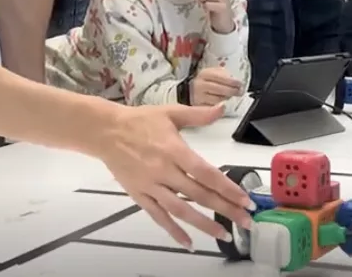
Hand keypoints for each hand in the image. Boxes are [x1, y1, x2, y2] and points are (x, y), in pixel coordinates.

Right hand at [96, 103, 255, 249]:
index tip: (245, 200)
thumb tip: (222, 108)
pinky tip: (188, 243)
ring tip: (223, 234)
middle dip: (225, 209)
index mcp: (174, 150)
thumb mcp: (170, 112)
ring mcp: (151, 186)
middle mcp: (164, 171)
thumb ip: (198, 114)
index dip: (227, 188)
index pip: (205, 173)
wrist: (106, 131)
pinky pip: (158, 217)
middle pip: (199, 194)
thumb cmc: (140, 120)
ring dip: (204, 224)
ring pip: (181, 210)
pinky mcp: (140, 196)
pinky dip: (173, 231)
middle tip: (246, 221)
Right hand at [191, 67, 243, 105]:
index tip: (240, 84)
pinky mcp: (199, 106)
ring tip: (231, 96)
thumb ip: (223, 73)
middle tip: (240, 92)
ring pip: (218, 100)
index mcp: (205, 74)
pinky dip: (221, 106)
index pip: (220, 77)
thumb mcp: (212, 73)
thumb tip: (234, 78)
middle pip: (220, 89)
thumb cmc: (205, 81)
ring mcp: (199, 96)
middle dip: (232, 91)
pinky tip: (224, 103)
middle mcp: (200, 84)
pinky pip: (213, 107)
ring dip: (227, 99)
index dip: (232, 81)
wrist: (191, 90)